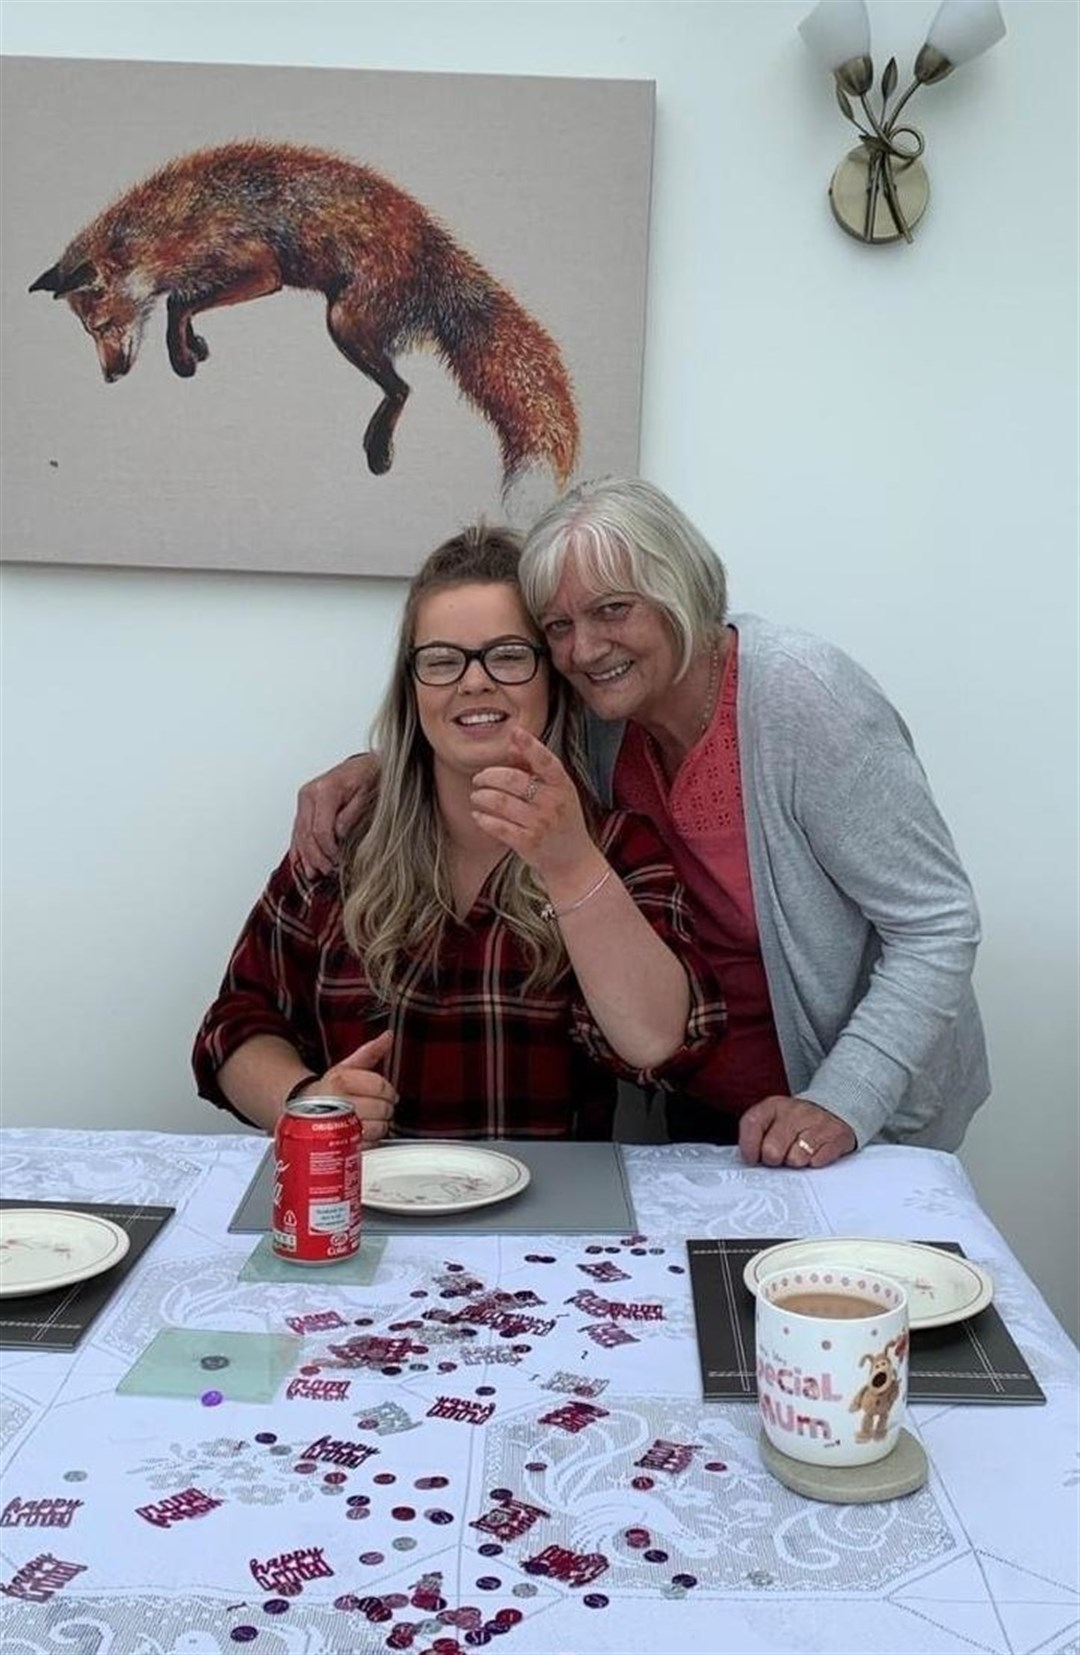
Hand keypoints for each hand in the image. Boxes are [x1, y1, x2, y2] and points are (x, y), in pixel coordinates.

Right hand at [290, 754, 377, 875]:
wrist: (365, 765)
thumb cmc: (369, 777)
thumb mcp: (368, 795)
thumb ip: (352, 816)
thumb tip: (339, 835)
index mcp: (324, 790)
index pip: (320, 830)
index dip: (328, 851)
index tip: (338, 863)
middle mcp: (309, 794)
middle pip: (306, 834)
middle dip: (317, 857)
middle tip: (329, 871)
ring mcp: (304, 800)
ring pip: (299, 834)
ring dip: (306, 856)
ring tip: (314, 874)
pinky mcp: (304, 806)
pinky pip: (297, 830)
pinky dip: (299, 848)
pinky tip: (301, 863)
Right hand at [300, 1030, 396, 1143]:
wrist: (305, 1111)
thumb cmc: (329, 1089)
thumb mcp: (347, 1066)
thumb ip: (370, 1051)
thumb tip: (388, 1036)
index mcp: (340, 1080)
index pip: (380, 1086)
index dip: (389, 1090)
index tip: (387, 1092)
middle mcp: (338, 1102)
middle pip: (382, 1108)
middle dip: (385, 1107)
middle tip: (378, 1106)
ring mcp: (338, 1125)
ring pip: (379, 1127)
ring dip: (380, 1124)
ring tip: (369, 1118)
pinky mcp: (341, 1144)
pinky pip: (370, 1143)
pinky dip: (371, 1139)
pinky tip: (362, 1130)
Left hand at [469, 726, 594, 886]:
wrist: (574, 861)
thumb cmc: (563, 821)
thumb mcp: (558, 791)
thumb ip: (535, 767)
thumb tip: (513, 744)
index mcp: (562, 786)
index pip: (545, 761)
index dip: (530, 745)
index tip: (515, 732)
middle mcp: (552, 803)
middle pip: (513, 780)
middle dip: (488, 776)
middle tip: (478, 778)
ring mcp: (540, 823)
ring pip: (500, 802)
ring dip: (482, 797)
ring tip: (477, 796)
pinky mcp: (528, 842)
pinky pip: (498, 826)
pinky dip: (483, 818)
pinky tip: (478, 815)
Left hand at [738, 1096, 856, 1169]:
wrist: (833, 1110)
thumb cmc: (794, 1124)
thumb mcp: (772, 1122)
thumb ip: (757, 1137)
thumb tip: (748, 1162)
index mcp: (773, 1105)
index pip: (752, 1124)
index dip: (749, 1148)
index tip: (752, 1159)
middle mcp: (795, 1110)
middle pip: (772, 1150)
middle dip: (774, 1160)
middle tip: (780, 1158)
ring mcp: (817, 1120)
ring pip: (796, 1159)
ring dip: (796, 1162)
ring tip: (799, 1153)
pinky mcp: (837, 1134)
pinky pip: (818, 1161)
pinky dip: (815, 1163)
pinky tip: (816, 1153)